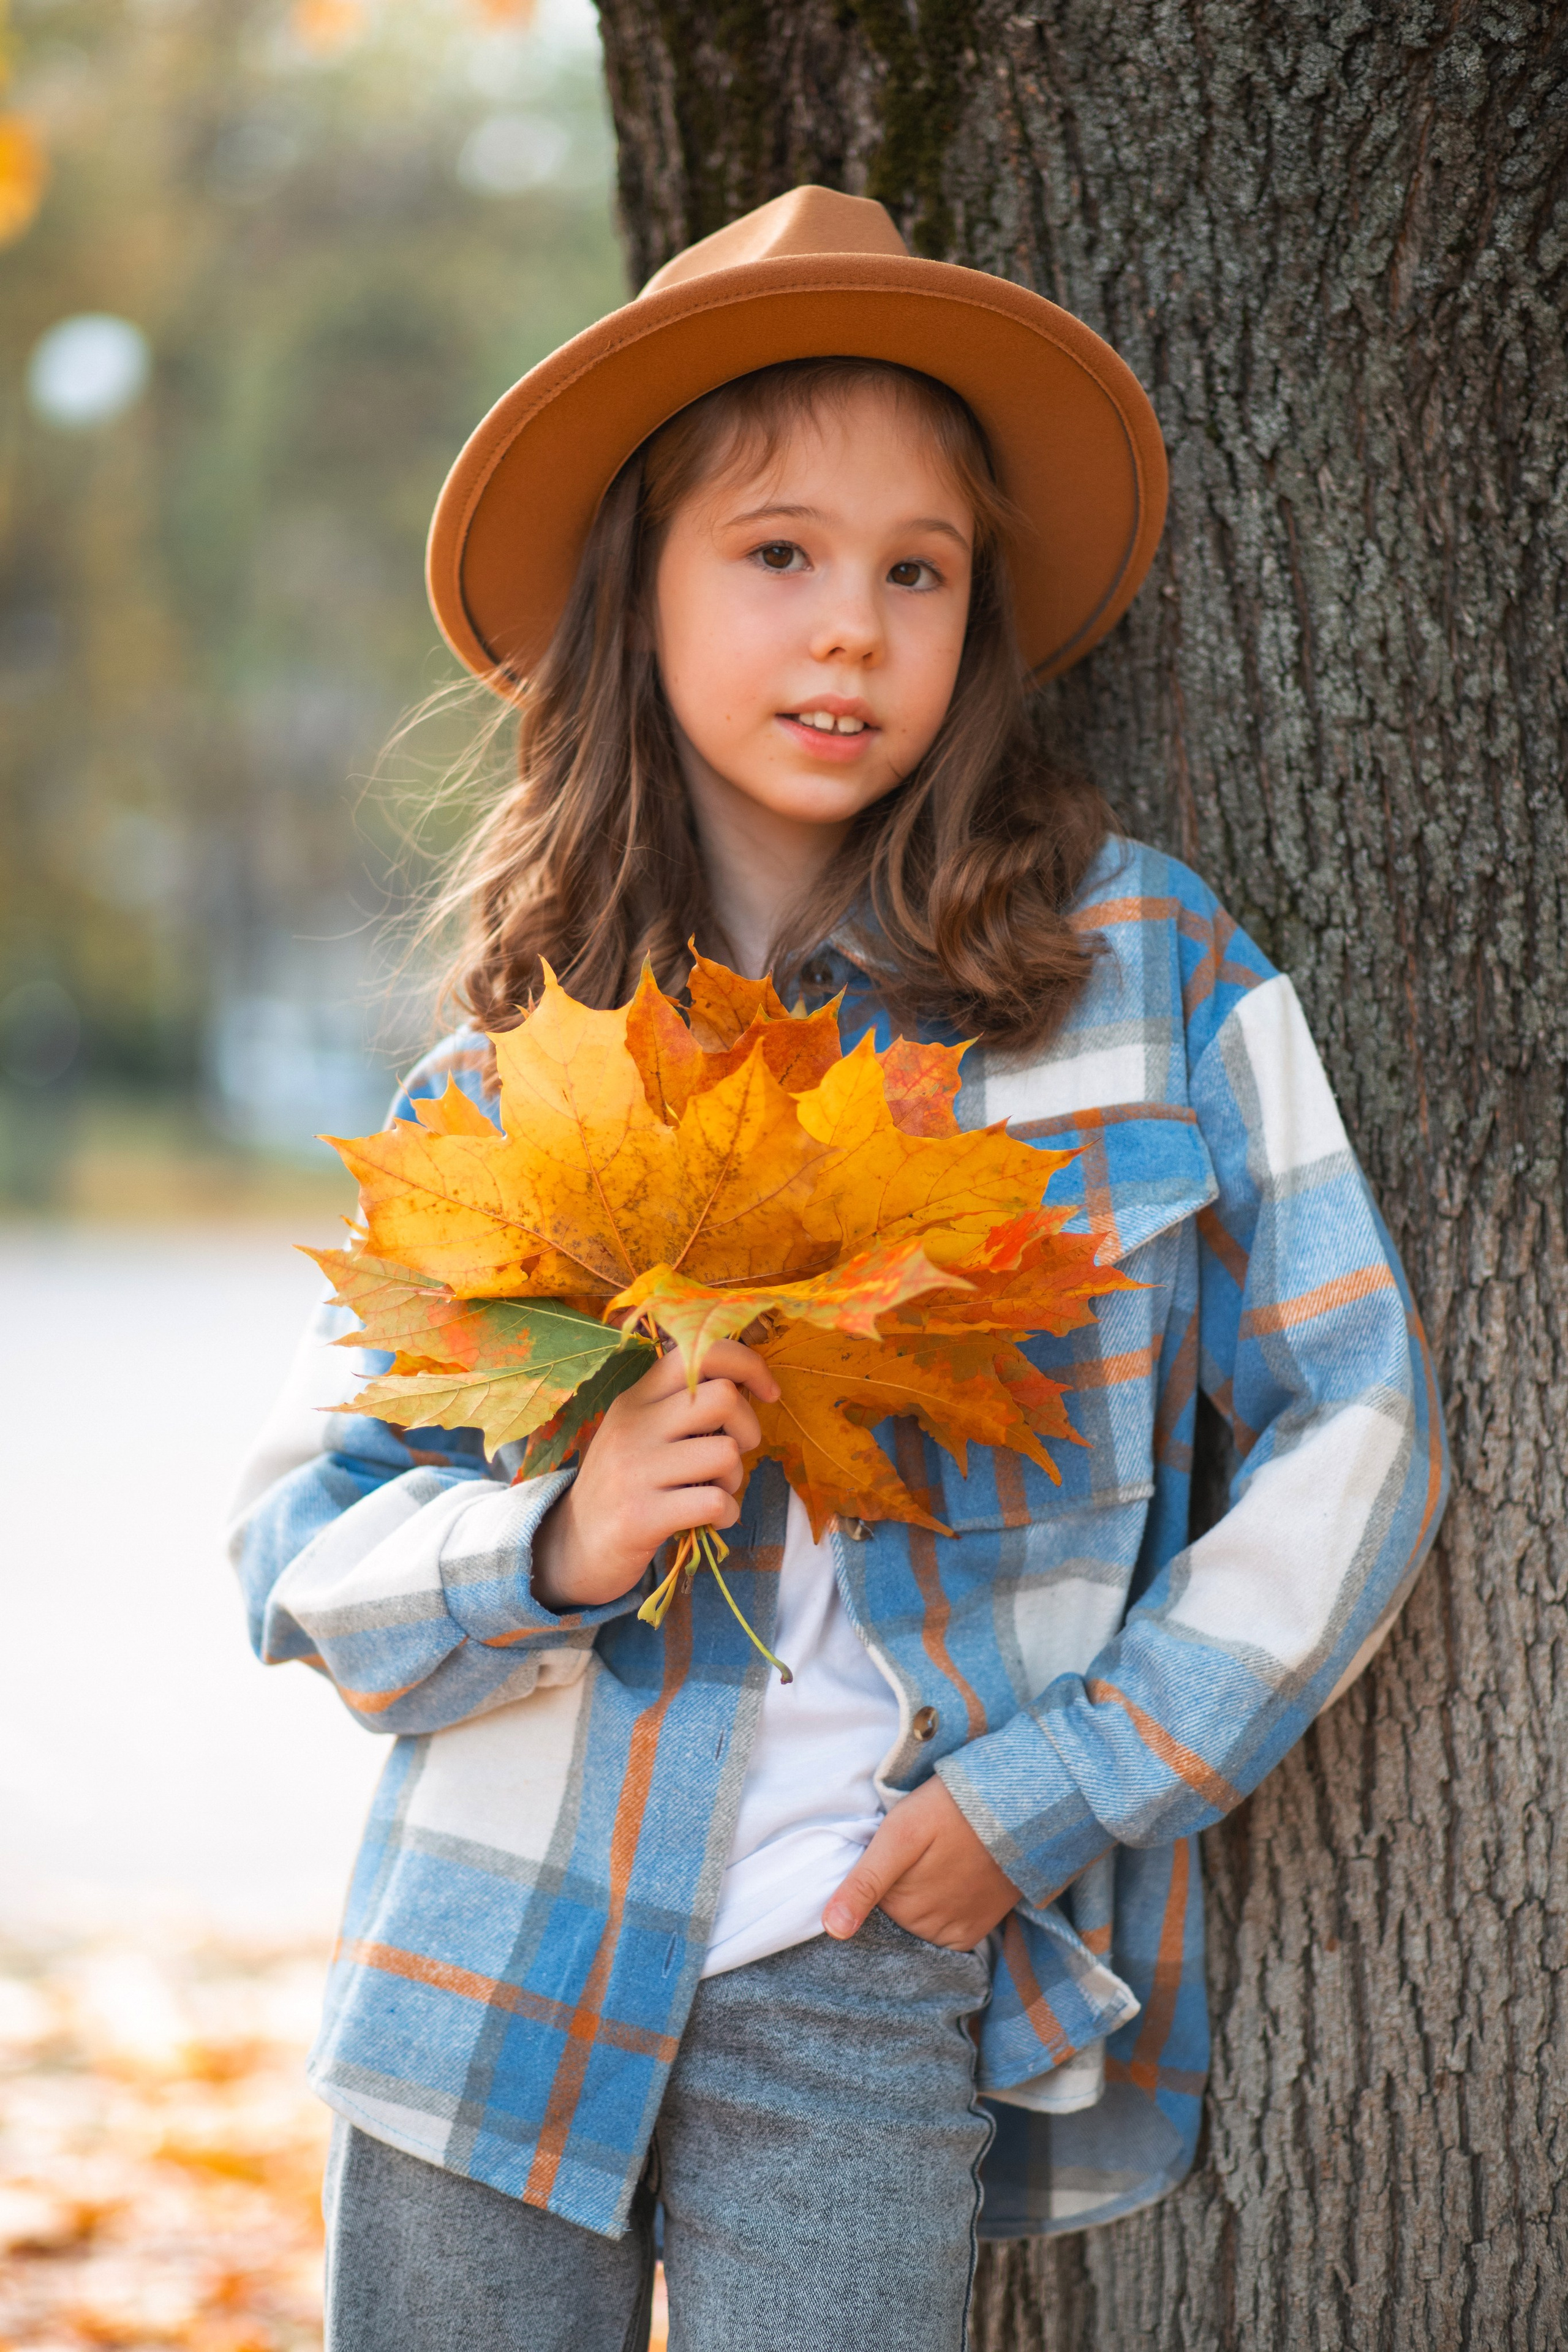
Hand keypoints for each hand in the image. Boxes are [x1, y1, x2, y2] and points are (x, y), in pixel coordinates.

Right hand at [530, 1340, 778, 1612]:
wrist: (574, 1547)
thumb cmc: (625, 1485)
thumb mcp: (641, 1432)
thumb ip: (682, 1406)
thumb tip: (746, 1383)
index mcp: (636, 1398)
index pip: (699, 1352)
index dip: (748, 1364)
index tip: (767, 1393)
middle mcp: (633, 1425)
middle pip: (723, 1397)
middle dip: (749, 1428)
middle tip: (733, 1454)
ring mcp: (635, 1470)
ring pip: (726, 1453)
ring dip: (735, 1478)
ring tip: (714, 1490)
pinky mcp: (641, 1516)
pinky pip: (716, 1502)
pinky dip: (727, 1514)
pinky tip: (710, 1520)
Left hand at [822, 1775, 1020, 1949]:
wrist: (1017, 1806)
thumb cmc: (950, 1810)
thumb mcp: (900, 1835)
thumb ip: (865, 1882)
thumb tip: (833, 1929)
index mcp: (899, 1907)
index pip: (868, 1903)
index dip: (873, 1876)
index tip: (891, 1853)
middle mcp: (926, 1930)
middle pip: (894, 1915)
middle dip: (897, 1888)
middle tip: (918, 1851)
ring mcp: (954, 1933)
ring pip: (918, 1924)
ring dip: (919, 1900)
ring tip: (935, 1861)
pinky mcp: (977, 1931)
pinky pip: (945, 1934)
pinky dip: (941, 1914)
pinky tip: (949, 1882)